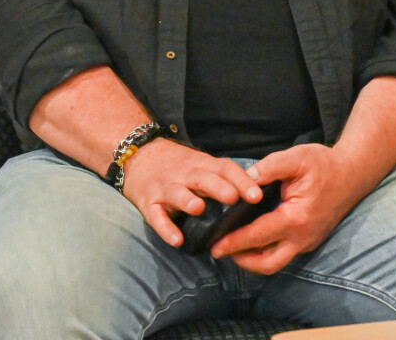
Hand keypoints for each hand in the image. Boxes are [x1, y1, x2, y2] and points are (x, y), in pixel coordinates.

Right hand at [119, 137, 262, 247]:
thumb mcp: (200, 164)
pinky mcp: (148, 202)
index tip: (257, 195)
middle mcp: (185, 174)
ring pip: (178, 193)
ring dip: (188, 201)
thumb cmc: (178, 165)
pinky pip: (156, 216)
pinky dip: (165, 228)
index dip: (241, 180)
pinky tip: (176, 240)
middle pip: (203, 178)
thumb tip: (254, 196)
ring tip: (199, 210)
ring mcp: (165, 188)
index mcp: (202, 165)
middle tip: (234, 199)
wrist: (138, 155)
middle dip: (219, 188)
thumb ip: (222, 178)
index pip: (224, 168)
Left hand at [209, 144, 371, 274]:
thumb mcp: (296, 157)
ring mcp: (308, 241)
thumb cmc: (325, 164)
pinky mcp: (311, 240)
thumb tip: (244, 180)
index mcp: (296, 218)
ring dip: (254, 260)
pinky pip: (286, 253)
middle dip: (242, 261)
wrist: (353, 173)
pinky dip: (267, 251)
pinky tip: (255, 239)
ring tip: (235, 247)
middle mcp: (303, 236)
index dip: (234, 242)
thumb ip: (268, 168)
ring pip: (277, 263)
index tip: (215, 246)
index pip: (258, 236)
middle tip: (221, 251)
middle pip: (267, 264)